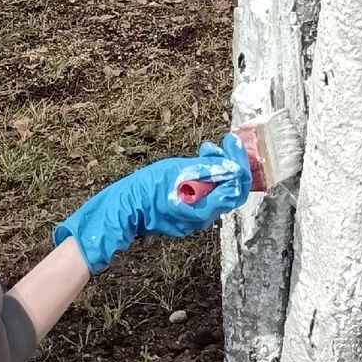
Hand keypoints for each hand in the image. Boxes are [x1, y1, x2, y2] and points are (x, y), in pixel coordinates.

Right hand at [53, 140, 252, 274]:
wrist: (122, 209)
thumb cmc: (144, 189)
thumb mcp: (176, 171)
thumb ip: (205, 169)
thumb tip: (230, 164)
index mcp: (202, 210)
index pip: (235, 189)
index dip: (239, 163)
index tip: (232, 142)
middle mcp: (202, 219)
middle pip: (230, 192)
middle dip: (230, 165)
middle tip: (221, 144)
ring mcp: (194, 220)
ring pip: (217, 194)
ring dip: (217, 170)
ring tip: (205, 150)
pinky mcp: (186, 216)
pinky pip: (205, 198)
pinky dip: (206, 180)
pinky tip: (196, 165)